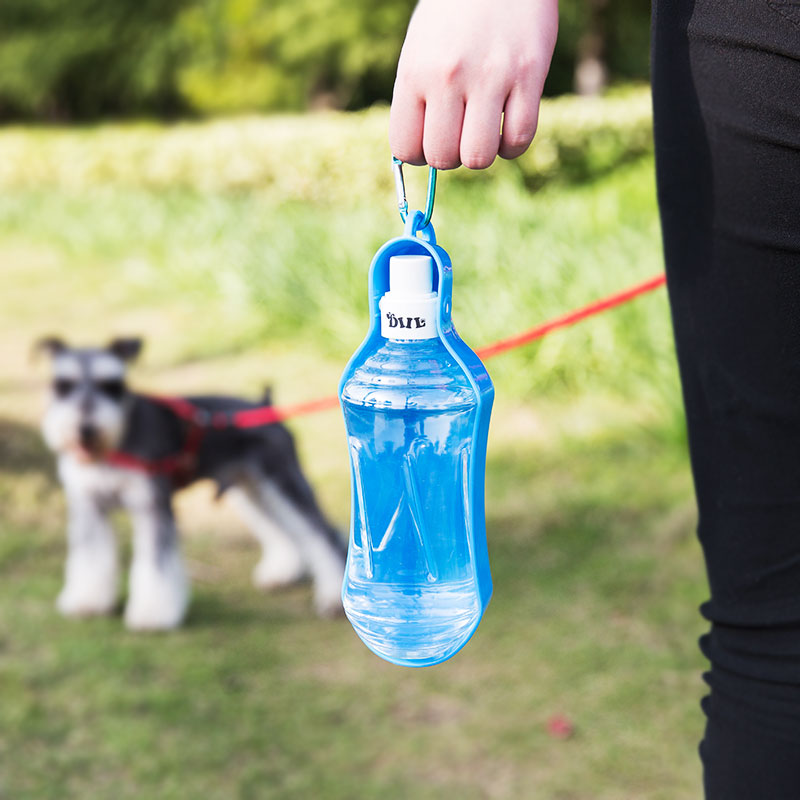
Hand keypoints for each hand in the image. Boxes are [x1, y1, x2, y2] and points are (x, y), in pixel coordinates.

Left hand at [389, 0, 557, 169]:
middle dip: (451, 156)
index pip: (406, 147)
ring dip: (481, 155)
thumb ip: (417, 100)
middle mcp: (449, 76)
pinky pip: (519, 139)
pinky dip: (512, 147)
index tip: (430, 142)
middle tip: (459, 134)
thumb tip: (420, 156)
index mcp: (414, 72)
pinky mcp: (529, 75)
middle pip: (443, 158)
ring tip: (484, 133)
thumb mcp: (420, 51)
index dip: (419, 155)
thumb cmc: (453, 16)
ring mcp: (490, 76)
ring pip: (479, 157)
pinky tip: (508, 130)